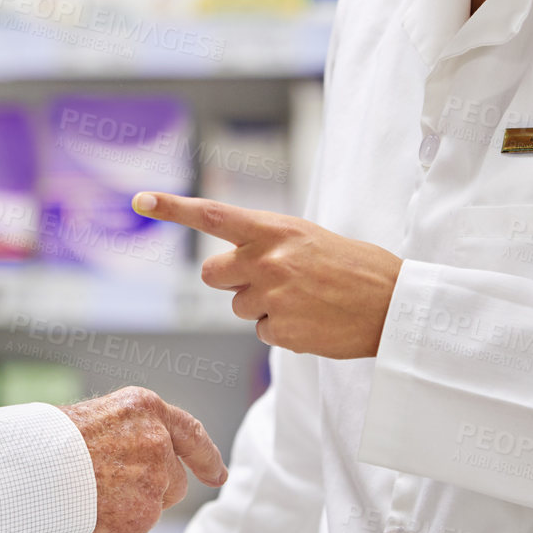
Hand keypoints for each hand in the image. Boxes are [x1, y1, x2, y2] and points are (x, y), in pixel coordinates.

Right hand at [58, 387, 226, 532]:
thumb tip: (145, 464)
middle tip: (108, 486)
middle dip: (153, 490)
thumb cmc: (53, 440)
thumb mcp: (100, 418)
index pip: (191, 434)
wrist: (32, 467)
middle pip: (175, 481)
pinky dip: (111, 532)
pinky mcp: (141, 519)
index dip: (207, 458)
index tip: (218, 475)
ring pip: (152, 509)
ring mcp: (153, 483)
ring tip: (89, 495)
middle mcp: (159, 444)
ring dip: (130, 510)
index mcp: (148, 410)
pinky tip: (87, 513)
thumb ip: (132, 436)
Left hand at [133, 192, 401, 358]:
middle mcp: (266, 259)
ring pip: (238, 307)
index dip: (173, 208)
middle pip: (213, 274)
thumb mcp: (306, 238)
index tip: (140, 200)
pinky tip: (311, 321)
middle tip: (271, 280)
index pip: (212, 215)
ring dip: (262, 306)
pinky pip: (261, 333)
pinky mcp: (279, 331)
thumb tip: (231, 263)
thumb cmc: (350, 266)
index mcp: (273, 229)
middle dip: (233, 280)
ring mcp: (271, 297)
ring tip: (304, 300)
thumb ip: (266, 243)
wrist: (392, 304)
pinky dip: (281, 330)